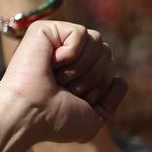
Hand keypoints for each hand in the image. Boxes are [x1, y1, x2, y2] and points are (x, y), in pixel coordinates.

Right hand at [0, 21, 126, 151]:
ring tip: (58, 78)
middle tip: (67, 89)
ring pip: (97, 41)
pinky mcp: (45, 29)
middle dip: (94, 77)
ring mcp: (56, 40)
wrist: (31, 114)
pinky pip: (81, 33)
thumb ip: (110, 102)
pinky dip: (71, 53)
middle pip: (107, 52)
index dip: (102, 86)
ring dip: (82, 68)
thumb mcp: (93, 119)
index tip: (78, 99)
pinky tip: (51, 62)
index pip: (110, 66)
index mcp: (77, 71)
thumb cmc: (57, 121)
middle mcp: (67, 53)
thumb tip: (120, 80)